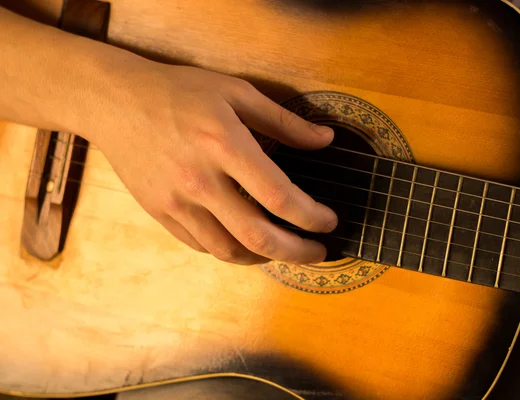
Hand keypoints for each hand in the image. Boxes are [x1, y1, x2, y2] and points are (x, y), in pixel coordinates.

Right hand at [93, 62, 337, 264]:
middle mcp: (200, 181)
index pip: (279, 196)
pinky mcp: (160, 213)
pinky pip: (202, 246)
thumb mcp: (236, 93)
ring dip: (265, 258)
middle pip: (258, 236)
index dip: (311, 216)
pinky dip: (231, 250)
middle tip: (319, 252)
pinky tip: (245, 242)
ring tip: (284, 250)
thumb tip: (325, 140)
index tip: (329, 222)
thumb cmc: (179, 93)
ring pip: (229, 251)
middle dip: (298, 252)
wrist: (115, 103)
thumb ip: (284, 121)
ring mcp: (177, 203)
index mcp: (224, 146)